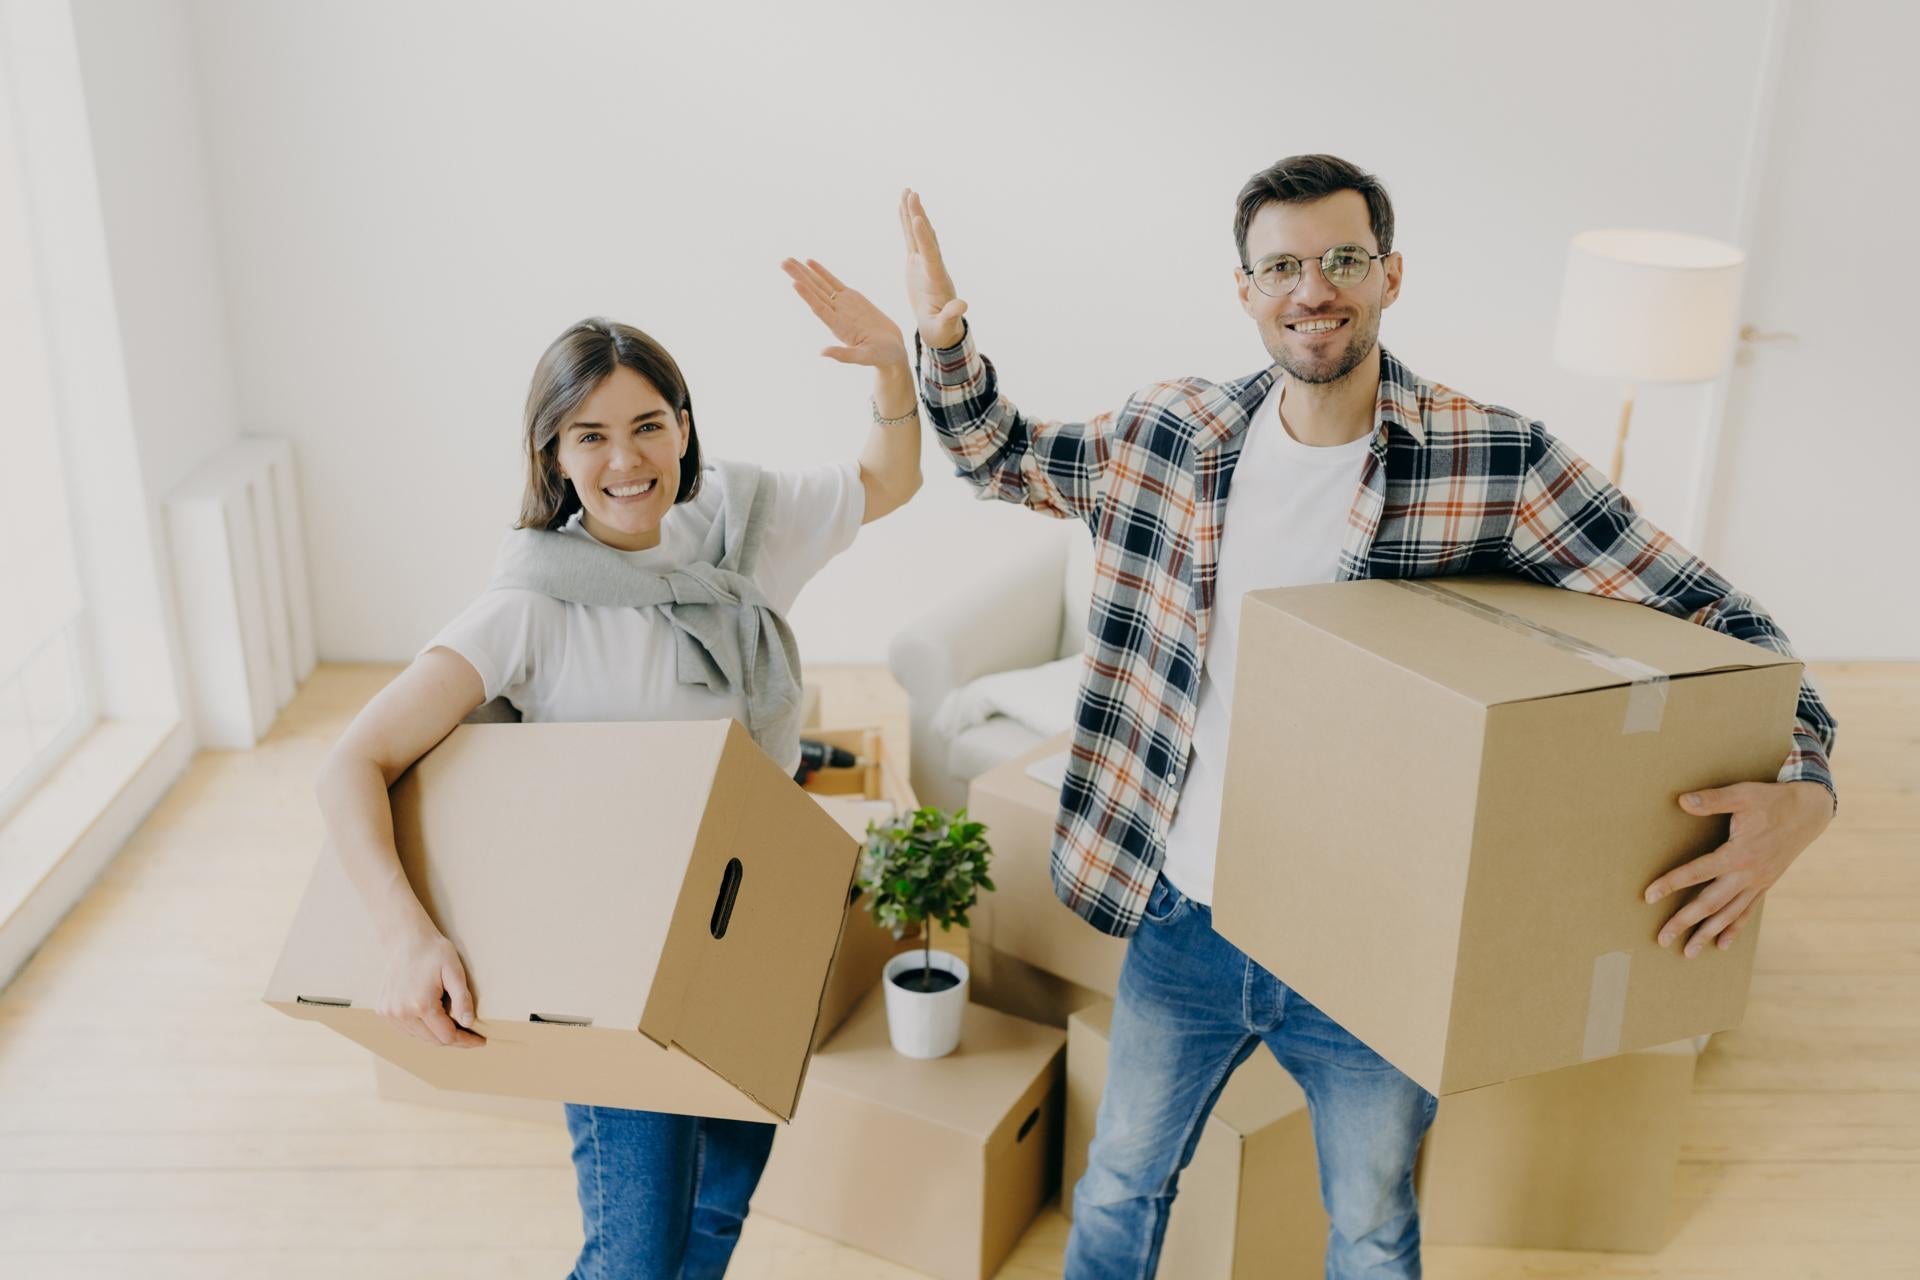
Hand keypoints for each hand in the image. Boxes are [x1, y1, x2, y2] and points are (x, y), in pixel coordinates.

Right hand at [378, 926, 484, 1047]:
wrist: (405, 940)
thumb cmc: (433, 952)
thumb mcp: (454, 971)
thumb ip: (462, 998)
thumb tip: (468, 1023)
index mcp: (421, 1005)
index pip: (447, 1037)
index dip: (465, 1040)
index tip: (480, 1041)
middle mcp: (402, 1013)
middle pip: (433, 1040)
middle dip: (453, 1039)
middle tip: (470, 1035)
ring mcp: (390, 1013)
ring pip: (419, 1036)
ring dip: (436, 1034)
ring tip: (452, 1024)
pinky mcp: (383, 1010)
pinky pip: (406, 1029)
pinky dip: (420, 1028)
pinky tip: (432, 1019)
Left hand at [782, 258, 907, 369]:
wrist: (892, 349)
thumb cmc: (882, 355)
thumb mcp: (865, 357)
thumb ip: (845, 355)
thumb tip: (823, 353)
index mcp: (839, 327)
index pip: (820, 308)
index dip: (808, 296)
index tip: (795, 283)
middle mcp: (837, 314)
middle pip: (815, 292)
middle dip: (799, 277)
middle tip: (783, 262)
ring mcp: (843, 305)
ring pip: (821, 285)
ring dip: (805, 272)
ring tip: (788, 260)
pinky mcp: (852, 298)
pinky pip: (833, 282)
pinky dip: (821, 272)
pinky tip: (809, 262)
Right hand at [899, 188, 967, 348]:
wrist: (941, 331)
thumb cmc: (941, 332)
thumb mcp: (944, 327)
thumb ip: (952, 316)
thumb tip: (963, 305)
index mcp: (937, 282)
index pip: (931, 256)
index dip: (924, 238)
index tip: (917, 219)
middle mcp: (933, 268)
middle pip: (926, 238)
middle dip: (919, 216)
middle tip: (912, 194)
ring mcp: (925, 264)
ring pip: (919, 234)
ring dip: (912, 213)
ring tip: (907, 191)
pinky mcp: (917, 264)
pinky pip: (911, 240)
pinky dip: (905, 223)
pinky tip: (901, 207)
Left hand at [1643, 780, 1833, 956]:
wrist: (1809, 811)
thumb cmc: (1771, 801)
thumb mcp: (1742, 794)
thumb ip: (1712, 800)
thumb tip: (1681, 801)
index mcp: (1738, 854)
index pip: (1698, 872)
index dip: (1672, 884)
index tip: (1648, 896)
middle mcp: (1747, 874)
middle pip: (1710, 904)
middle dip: (1685, 922)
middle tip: (1662, 939)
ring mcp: (1757, 883)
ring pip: (1728, 914)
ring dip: (1707, 934)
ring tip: (1688, 953)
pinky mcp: (1765, 885)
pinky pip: (1747, 912)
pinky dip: (1734, 929)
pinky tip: (1722, 945)